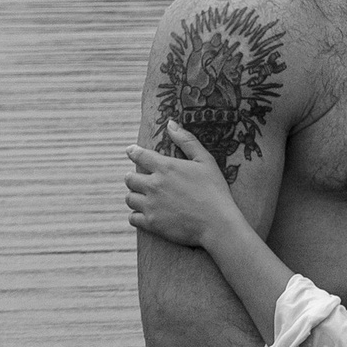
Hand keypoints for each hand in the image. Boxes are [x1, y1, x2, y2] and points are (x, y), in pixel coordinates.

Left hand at [124, 122, 244, 251]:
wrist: (217, 223)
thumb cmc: (215, 190)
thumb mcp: (205, 160)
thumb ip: (187, 141)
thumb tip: (171, 123)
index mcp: (166, 167)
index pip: (139, 156)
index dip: (133, 152)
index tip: (130, 151)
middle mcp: (154, 185)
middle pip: (129, 178)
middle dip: (133, 177)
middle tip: (141, 180)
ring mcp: (150, 205)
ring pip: (129, 198)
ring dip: (134, 196)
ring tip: (144, 197)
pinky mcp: (151, 223)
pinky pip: (132, 217)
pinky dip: (136, 215)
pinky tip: (146, 214)